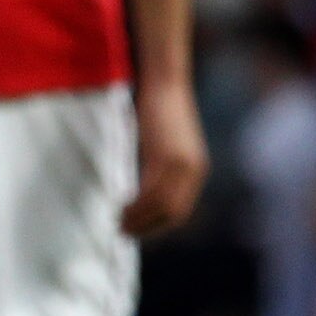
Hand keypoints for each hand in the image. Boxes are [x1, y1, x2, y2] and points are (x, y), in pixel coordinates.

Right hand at [121, 75, 209, 236]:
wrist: (166, 83)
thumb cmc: (161, 110)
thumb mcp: (167, 145)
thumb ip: (162, 168)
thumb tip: (144, 192)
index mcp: (196, 170)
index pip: (180, 211)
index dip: (158, 225)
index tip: (138, 231)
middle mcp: (194, 171)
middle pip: (172, 213)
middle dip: (147, 227)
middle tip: (124, 232)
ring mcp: (182, 165)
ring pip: (161, 206)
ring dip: (139, 219)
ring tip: (119, 223)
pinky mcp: (166, 157)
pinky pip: (151, 190)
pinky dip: (135, 203)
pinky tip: (121, 205)